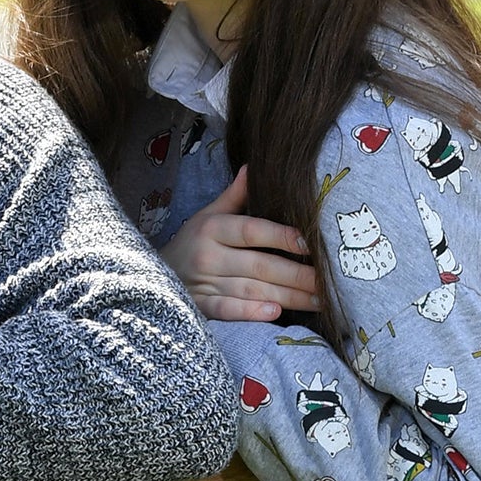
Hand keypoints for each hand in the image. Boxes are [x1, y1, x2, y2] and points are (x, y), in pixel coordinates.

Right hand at [159, 167, 318, 322]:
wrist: (152, 275)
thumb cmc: (192, 242)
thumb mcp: (208, 215)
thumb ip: (234, 196)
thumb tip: (255, 166)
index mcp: (213, 227)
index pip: (252, 230)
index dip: (282, 236)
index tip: (310, 243)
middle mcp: (209, 255)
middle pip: (260, 265)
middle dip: (297, 275)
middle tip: (327, 281)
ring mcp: (203, 283)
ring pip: (252, 290)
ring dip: (287, 297)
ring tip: (318, 300)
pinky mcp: (200, 307)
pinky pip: (227, 310)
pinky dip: (249, 313)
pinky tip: (274, 313)